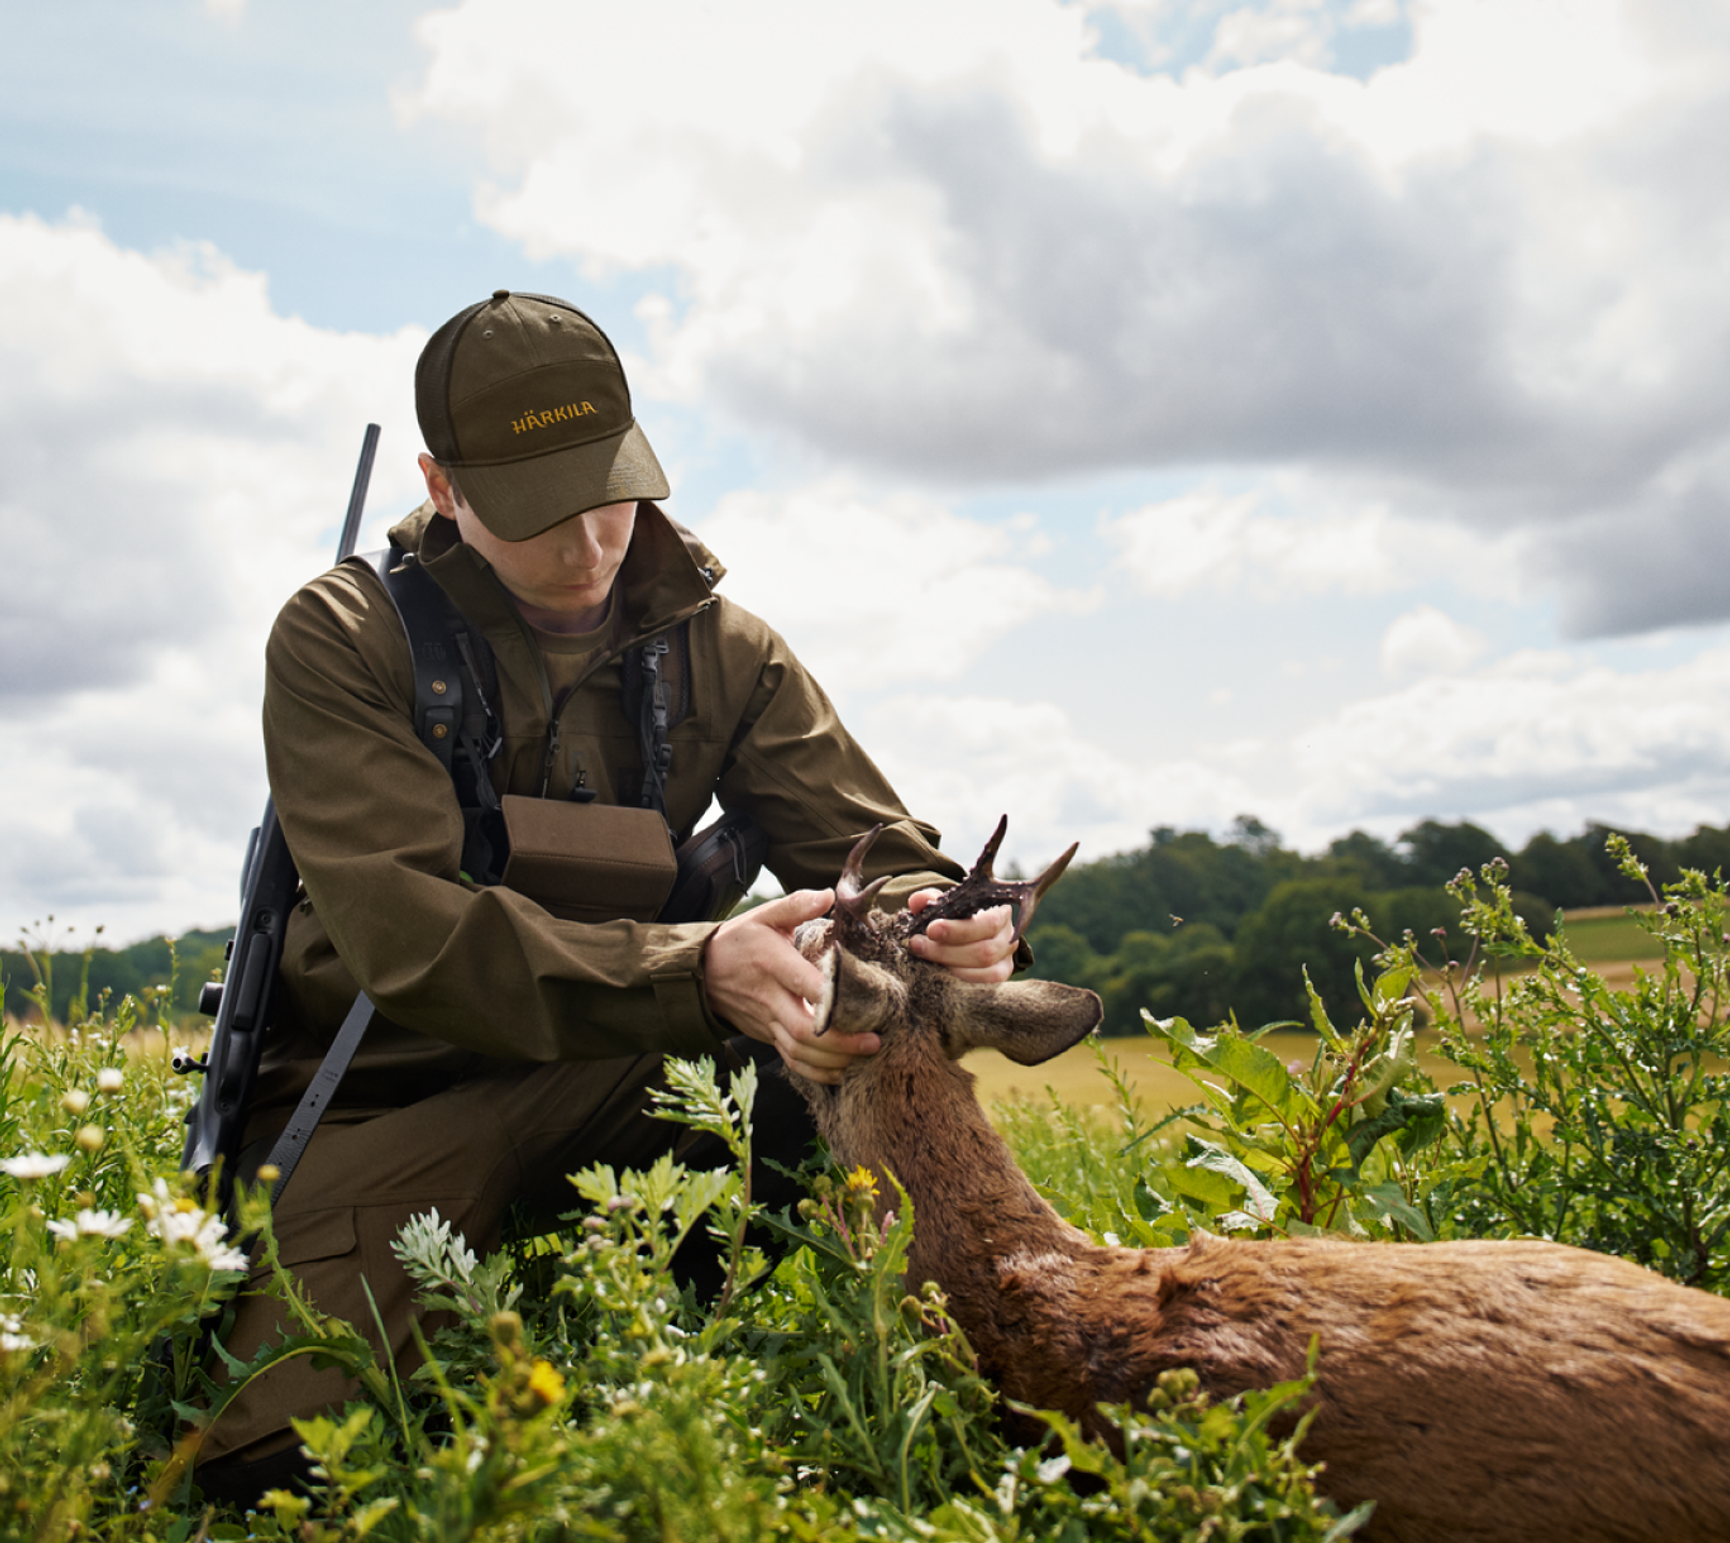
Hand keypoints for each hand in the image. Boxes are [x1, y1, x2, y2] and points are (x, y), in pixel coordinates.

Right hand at [702, 889, 880, 1084]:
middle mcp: (770, 998)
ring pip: (799, 1051)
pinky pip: (791, 1061)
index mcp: (773, 964)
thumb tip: (830, 895)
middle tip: (875, 1040)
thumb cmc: (740, 940)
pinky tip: (841, 1071)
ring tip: (866, 1055)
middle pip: (805, 1031)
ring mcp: (767, 1021)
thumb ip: (797, 904)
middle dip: (842, 1042)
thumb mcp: (765, 916)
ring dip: (834, 1060)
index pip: (805, 986)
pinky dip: (816, 1071)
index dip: (832, 999)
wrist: (702, 972)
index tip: (864, 1001)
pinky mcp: (766, 1036)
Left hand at [906, 893, 1016, 982]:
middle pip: (984, 950)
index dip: (958, 929)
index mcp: (1000, 912)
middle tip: (918, 945)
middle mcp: (1008, 936)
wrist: (967, 934)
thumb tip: (918, 901)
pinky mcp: (1001, 975)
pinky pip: (985, 982)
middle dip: (946, 950)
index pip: (987, 922)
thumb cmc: (955, 916)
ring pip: (984, 968)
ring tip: (924, 958)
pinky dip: (960, 978)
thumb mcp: (944, 905)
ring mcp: (1007, 958)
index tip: (930, 930)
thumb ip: (930, 901)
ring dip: (950, 965)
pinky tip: (939, 972)